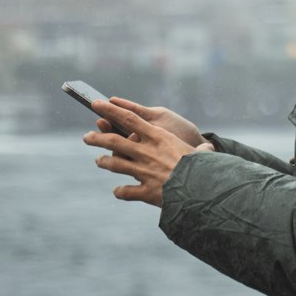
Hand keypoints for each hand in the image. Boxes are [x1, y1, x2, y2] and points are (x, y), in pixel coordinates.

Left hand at [84, 100, 212, 206]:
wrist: (202, 189)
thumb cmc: (204, 168)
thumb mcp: (201, 153)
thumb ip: (200, 149)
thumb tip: (208, 148)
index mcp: (159, 138)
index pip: (129, 119)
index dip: (110, 110)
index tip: (96, 104)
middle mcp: (147, 153)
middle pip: (114, 141)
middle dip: (98, 138)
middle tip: (87, 137)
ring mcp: (144, 172)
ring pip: (115, 164)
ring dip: (104, 162)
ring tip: (98, 161)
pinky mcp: (146, 191)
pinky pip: (126, 191)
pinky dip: (120, 191)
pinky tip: (118, 191)